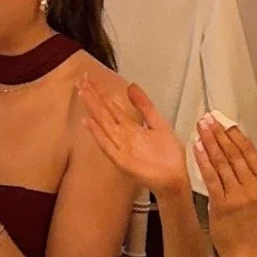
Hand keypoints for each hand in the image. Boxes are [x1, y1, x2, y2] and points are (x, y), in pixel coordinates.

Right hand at [79, 77, 188, 197]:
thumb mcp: (158, 123)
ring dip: (92, 109)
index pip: (112, 105)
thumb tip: (131, 85)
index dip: (101, 92)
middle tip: (80, 80)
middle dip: (93, 96)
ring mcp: (121, 148)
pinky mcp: (123, 161)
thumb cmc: (168, 156)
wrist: (176, 178)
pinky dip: (97, 134)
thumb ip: (145, 106)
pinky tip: (88, 122)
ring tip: (83, 93)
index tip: (90, 78)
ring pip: (103, 124)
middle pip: (104, 112)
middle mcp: (123, 136)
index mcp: (131, 127)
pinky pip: (107, 145)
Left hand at [193, 115, 256, 256]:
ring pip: (222, 162)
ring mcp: (239, 196)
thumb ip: (249, 173)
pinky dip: (203, 160)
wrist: (245, 251)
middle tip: (208, 119)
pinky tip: (196, 148)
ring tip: (201, 128)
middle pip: (234, 153)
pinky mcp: (223, 205)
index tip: (223, 119)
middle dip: (219, 133)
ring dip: (210, 142)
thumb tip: (233, 145)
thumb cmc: (248, 222)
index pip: (249, 151)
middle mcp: (254, 187)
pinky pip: (211, 178)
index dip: (234, 133)